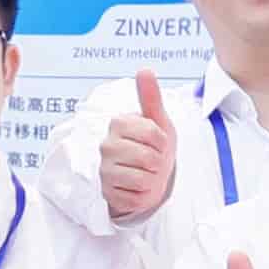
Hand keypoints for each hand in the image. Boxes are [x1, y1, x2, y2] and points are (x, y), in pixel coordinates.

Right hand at [101, 68, 177, 221]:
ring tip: (146, 173)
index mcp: (118, 124)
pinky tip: (138, 188)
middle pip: (148, 158)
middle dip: (158, 162)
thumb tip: (144, 70)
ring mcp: (105, 171)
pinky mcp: (108, 194)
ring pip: (142, 179)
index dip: (163, 141)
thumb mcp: (159, 121)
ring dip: (152, 180)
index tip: (158, 142)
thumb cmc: (155, 146)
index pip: (153, 134)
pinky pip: (135, 198)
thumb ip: (151, 97)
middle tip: (153, 160)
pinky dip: (143, 196)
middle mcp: (106, 146)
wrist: (150, 176)